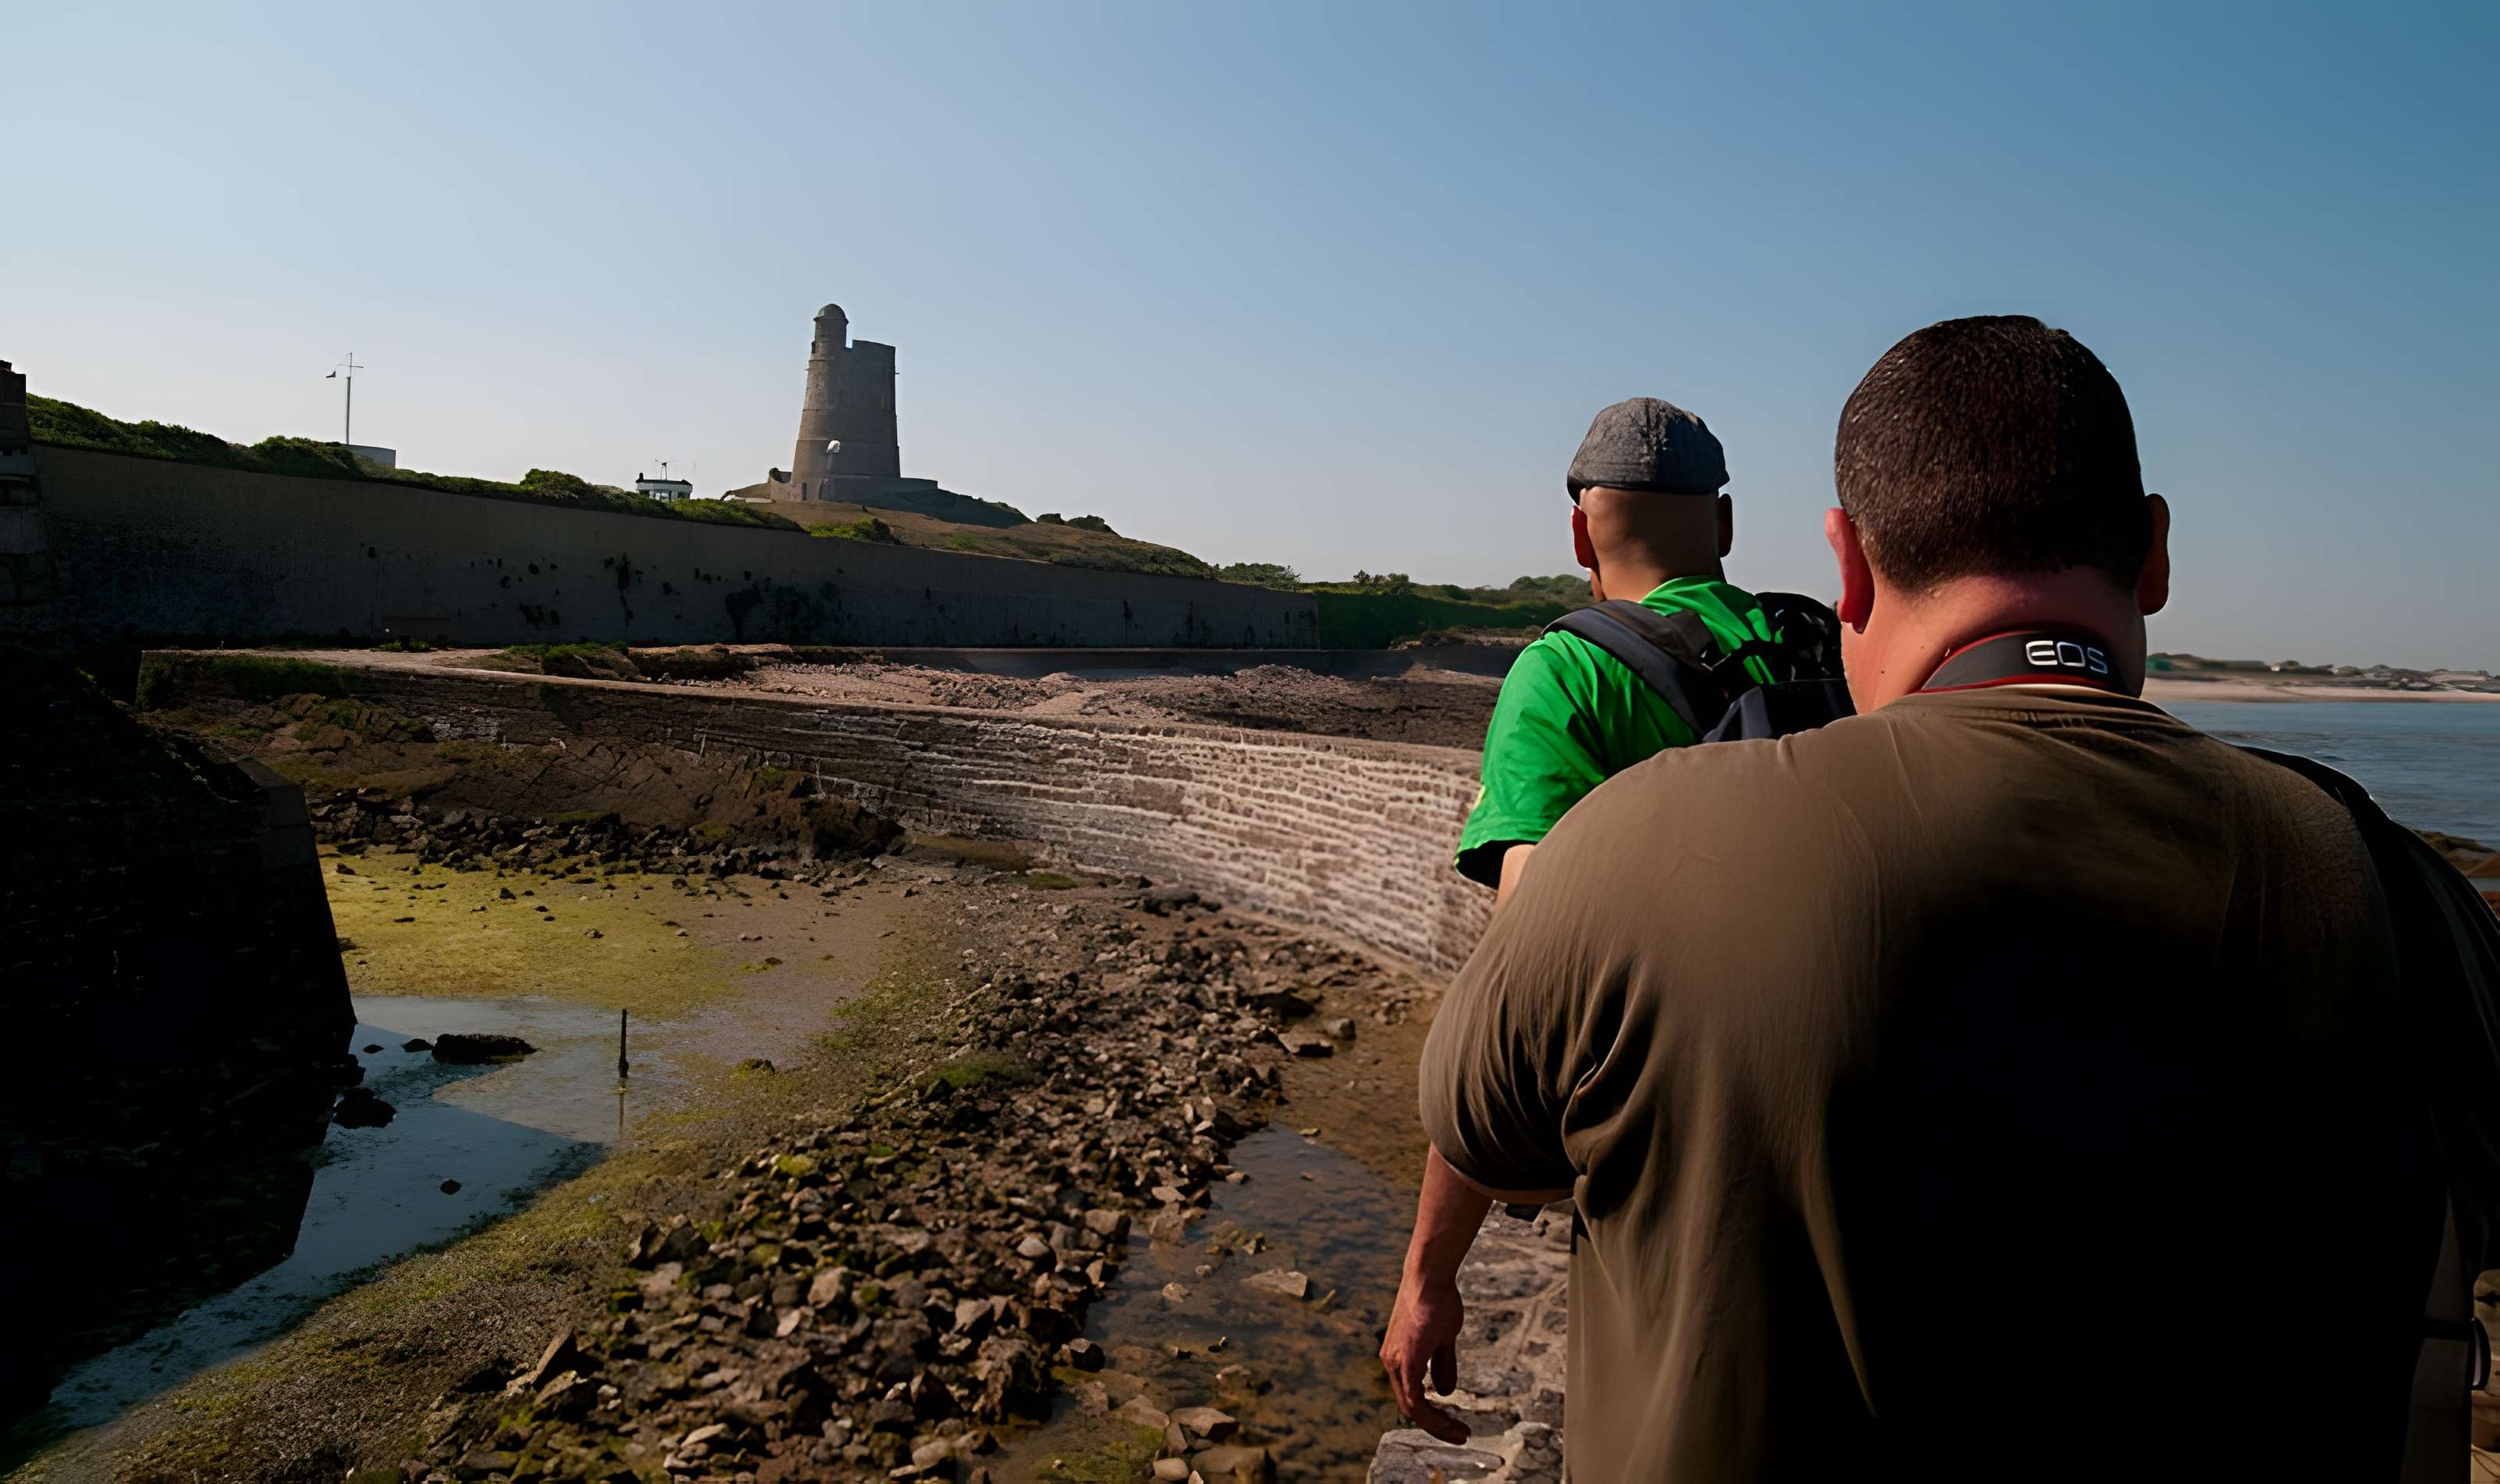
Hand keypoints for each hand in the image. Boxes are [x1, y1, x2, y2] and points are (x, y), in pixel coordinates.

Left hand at [1380, 1270, 1468, 1442]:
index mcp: (1398, 1358)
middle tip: (1461, 1435)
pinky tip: (1452, 1420)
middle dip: (1437, 1426)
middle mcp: (1391, 1362)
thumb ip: (1442, 1365)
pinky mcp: (1405, 1360)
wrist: (1429, 1278)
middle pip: (1410, 1408)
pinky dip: (1433, 1415)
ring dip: (1438, 1425)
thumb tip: (1446, 1392)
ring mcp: (1395, 1362)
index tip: (1456, 1423)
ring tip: (1461, 1433)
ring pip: (1412, 1408)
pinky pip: (1415, 1400)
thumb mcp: (1443, 1338)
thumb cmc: (1437, 1301)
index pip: (1411, 1397)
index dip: (1433, 1415)